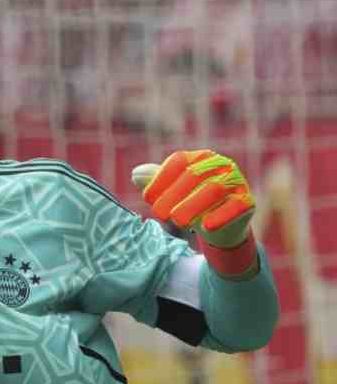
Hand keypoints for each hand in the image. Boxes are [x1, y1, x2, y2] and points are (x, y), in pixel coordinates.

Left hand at [132, 149, 257, 277]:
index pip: (178, 162)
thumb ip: (152, 181)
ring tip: (178, 221)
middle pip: (194, 175)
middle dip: (173, 195)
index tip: (147, 199)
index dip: (160, 179)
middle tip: (159, 214)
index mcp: (199, 157)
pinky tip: (205, 227)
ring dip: (192, 206)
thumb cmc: (188, 203)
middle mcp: (220, 164)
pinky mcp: (248, 201)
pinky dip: (220, 216)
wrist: (217, 225)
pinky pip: (236, 206)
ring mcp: (236, 181)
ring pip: (214, 189)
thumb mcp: (168, 191)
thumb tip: (136, 174)